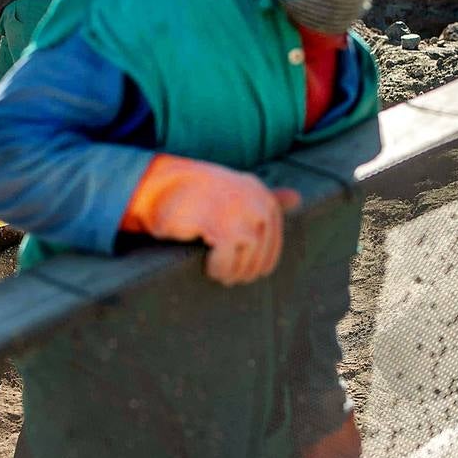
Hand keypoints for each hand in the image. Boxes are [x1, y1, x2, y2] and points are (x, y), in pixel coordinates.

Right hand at [121, 154, 299, 286]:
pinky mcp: (218, 224)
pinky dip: (218, 268)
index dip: (251, 265)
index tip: (232, 265)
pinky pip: (227, 261)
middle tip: (221, 272)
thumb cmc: (197, 193)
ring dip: (230, 273)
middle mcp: (257, 202)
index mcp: (264, 196)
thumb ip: (268, 198)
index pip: (272, 249)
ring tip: (216, 270)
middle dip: (241, 271)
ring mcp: (239, 213)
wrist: (159, 185)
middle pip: (260, 258)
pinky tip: (208, 265)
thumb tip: (297, 198)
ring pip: (247, 262)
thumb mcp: (237, 192)